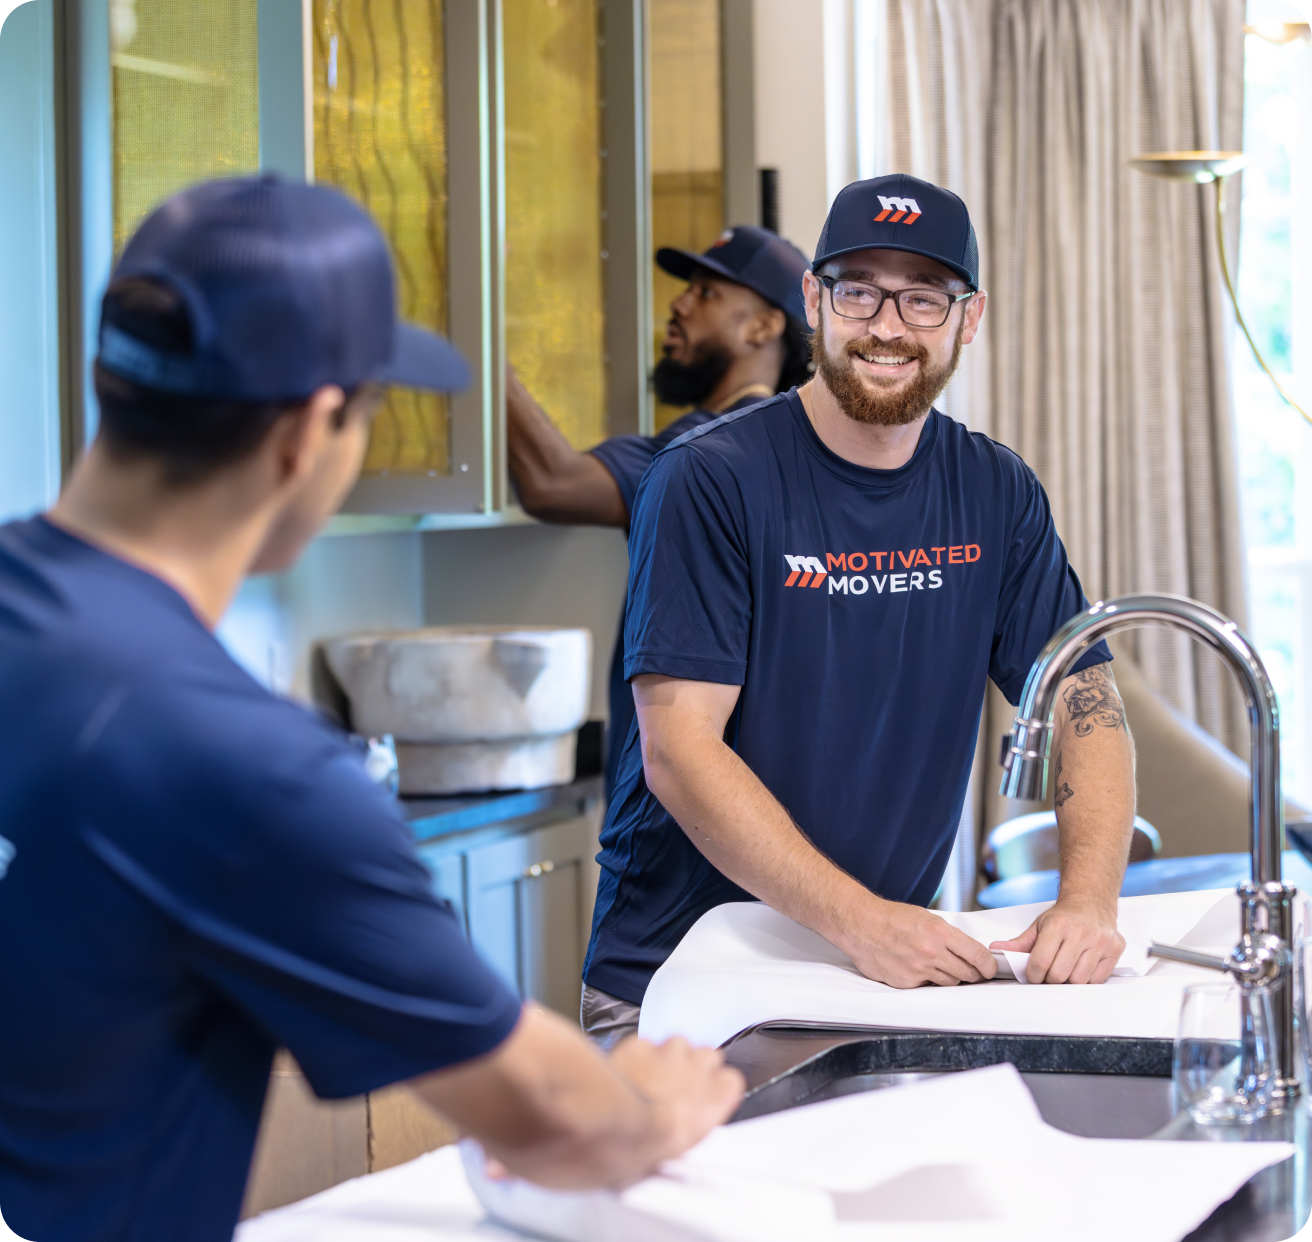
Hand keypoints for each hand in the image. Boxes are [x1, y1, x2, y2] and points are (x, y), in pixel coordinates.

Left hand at [609, 1035, 744, 1162]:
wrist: (620, 1122)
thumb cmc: (653, 1142)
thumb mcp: (682, 1148)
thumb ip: (690, 1129)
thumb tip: (677, 1139)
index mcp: (717, 1096)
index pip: (731, 1081)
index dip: (716, 1088)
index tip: (705, 1098)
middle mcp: (699, 1067)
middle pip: (708, 1055)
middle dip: (695, 1067)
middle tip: (678, 1087)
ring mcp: (670, 1051)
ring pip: (678, 1043)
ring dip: (669, 1057)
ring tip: (653, 1080)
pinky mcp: (643, 1044)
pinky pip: (645, 1045)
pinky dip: (639, 1056)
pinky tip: (631, 1073)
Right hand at [844, 898, 997, 987]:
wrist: (861, 924)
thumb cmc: (891, 918)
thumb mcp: (926, 917)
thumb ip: (948, 936)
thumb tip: (968, 952)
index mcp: (939, 932)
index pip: (977, 955)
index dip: (989, 965)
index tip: (990, 968)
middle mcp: (931, 952)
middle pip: (967, 973)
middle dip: (972, 973)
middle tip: (971, 971)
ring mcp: (918, 969)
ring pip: (949, 982)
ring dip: (949, 976)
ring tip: (937, 964)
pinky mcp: (906, 982)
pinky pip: (927, 987)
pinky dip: (927, 980)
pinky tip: (916, 967)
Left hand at [990, 899, 1124, 983]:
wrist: (1091, 904)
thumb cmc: (1063, 918)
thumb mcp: (1038, 926)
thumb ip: (1018, 942)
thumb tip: (996, 949)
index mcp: (1058, 925)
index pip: (1040, 961)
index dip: (1033, 974)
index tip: (1033, 975)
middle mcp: (1080, 933)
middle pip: (1059, 974)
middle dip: (1050, 979)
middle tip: (1049, 974)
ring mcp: (1099, 942)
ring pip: (1079, 980)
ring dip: (1069, 981)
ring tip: (1065, 969)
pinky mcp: (1114, 950)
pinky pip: (1097, 980)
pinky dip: (1086, 980)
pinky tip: (1080, 968)